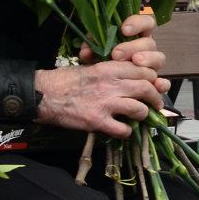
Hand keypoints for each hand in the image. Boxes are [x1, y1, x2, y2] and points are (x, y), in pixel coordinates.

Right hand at [37, 14, 167, 136]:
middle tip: (155, 103)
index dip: (151, 78)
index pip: (142, 70)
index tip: (151, 84)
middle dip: (155, 97)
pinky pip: (123, 130)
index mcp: (107, 68)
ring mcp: (105, 103)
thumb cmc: (63, 80)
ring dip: (143, 115)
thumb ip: (109, 72)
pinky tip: (121, 130)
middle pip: (146, 88)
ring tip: (140, 117)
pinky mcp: (98, 121)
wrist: (43, 94)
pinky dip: (126, 132)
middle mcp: (110, 84)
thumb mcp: (88, 67)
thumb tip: (127, 78)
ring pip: (140, 109)